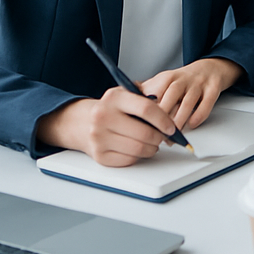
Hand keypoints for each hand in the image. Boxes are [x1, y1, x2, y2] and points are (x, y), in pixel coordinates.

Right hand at [36, 87, 176, 166]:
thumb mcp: (126, 93)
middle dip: (160, 137)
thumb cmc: (112, 107)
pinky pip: (128, 160)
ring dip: (152, 148)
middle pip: (144, 132)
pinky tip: (140, 149)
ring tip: (154, 143)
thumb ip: (146, 96)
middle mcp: (103, 117)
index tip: (172, 127)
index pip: (146, 109)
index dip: (163, 120)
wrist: (82, 122)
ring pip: (138, 148)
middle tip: (164, 136)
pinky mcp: (99, 155)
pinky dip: (139, 156)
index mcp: (114, 98)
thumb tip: (171, 109)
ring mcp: (99, 138)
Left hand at [141, 57, 242, 130]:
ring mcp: (198, 84)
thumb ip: (143, 92)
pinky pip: (206, 104)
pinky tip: (192, 125)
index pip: (154, 94)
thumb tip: (121, 99)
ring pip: (187, 103)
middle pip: (170, 98)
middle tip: (157, 136)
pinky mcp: (213, 88)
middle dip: (162, 119)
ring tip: (173, 136)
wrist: (209, 69)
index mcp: (166, 78)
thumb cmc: (182, 81)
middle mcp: (182, 79)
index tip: (142, 128)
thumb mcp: (161, 82)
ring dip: (179, 121)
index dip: (147, 113)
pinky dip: (198, 117)